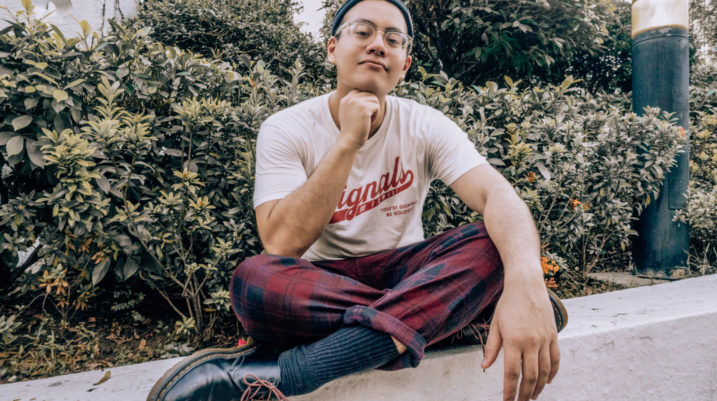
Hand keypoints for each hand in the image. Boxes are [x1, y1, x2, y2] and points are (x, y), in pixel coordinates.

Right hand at [337, 89, 379, 148]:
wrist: (348, 140)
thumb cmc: (351, 130)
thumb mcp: (348, 114)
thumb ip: (354, 103)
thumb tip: (371, 96)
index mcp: (344, 99)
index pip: (360, 91)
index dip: (365, 101)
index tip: (362, 113)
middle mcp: (349, 98)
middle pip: (369, 94)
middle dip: (371, 106)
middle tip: (366, 118)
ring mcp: (356, 102)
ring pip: (374, 99)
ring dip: (374, 110)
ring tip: (368, 120)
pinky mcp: (363, 108)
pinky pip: (377, 107)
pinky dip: (375, 116)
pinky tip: (369, 123)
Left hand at [481, 281, 559, 400]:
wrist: (526, 285)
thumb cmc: (508, 304)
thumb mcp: (496, 324)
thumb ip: (492, 347)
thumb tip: (484, 366)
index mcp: (513, 340)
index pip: (512, 373)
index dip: (510, 391)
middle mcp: (531, 342)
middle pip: (530, 376)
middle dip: (525, 394)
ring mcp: (544, 339)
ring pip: (545, 371)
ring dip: (538, 387)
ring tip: (532, 396)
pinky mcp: (553, 335)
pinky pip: (555, 359)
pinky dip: (552, 373)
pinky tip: (547, 381)